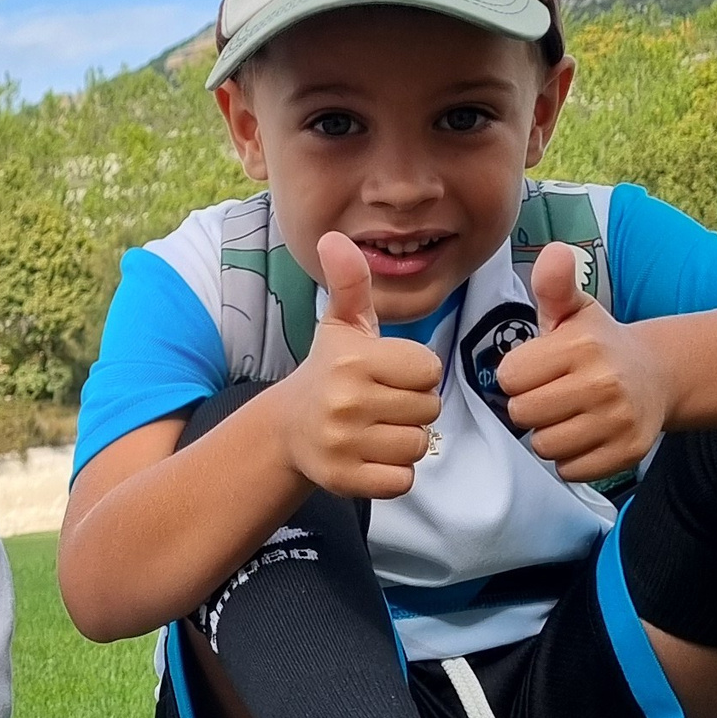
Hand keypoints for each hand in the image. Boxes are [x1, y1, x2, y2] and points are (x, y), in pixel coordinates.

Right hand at [276, 233, 444, 498]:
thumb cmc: (330, 371)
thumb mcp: (342, 325)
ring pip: (418, 446)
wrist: (287, 428)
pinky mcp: (345, 480)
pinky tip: (370, 456)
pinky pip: (402, 480)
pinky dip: (393, 473)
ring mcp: (343, 444)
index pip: (429, 370)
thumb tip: (333, 237)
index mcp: (354, 361)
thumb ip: (350, 282)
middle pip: (428, 410)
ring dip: (404, 440)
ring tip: (375, 429)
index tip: (388, 375)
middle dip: (412, 408)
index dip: (416, 374)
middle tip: (381, 404)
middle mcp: (346, 402)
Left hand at [497, 240, 670, 483]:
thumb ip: (554, 285)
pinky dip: (571, 458)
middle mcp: (603, 383)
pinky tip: (585, 433)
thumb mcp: (575, 311)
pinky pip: (569, 470)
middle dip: (529, 406)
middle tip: (552, 393)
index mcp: (581, 346)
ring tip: (569, 413)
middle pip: (522, 413)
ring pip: (543, 445)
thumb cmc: (598, 344)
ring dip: (548, 433)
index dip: (517, 375)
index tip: (538, 368)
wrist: (658, 374)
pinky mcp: (627, 452)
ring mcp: (618, 420)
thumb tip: (554, 251)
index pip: (508, 377)